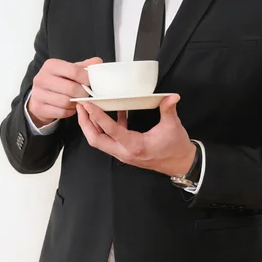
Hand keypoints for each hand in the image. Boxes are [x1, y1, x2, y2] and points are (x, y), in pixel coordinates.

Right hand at [27, 57, 102, 126]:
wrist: (39, 96)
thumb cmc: (58, 82)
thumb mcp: (69, 71)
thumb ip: (84, 67)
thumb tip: (98, 62)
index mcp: (51, 65)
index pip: (74, 71)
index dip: (86, 78)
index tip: (92, 82)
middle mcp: (41, 78)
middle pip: (71, 88)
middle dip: (83, 93)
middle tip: (86, 94)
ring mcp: (38, 93)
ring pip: (66, 101)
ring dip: (76, 103)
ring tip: (78, 100)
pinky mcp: (39, 107)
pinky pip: (61, 112)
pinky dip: (69, 111)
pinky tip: (70, 107)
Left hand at [76, 94, 196, 175]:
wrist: (180, 164)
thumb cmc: (176, 148)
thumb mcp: (173, 126)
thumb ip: (168, 109)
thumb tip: (171, 96)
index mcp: (134, 145)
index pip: (110, 130)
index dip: (97, 116)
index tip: (89, 105)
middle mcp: (124, 152)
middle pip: (96, 140)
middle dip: (85, 123)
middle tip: (80, 106)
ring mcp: (123, 153)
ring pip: (100, 141)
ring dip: (91, 126)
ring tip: (87, 109)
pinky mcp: (125, 151)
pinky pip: (109, 139)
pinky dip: (105, 127)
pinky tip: (111, 112)